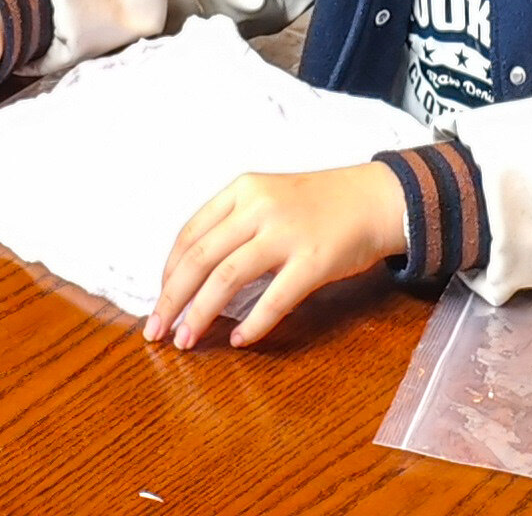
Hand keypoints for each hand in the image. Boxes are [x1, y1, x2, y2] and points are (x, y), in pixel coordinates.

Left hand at [149, 162, 409, 348]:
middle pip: (200, 258)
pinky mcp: (313, 260)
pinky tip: (239, 341)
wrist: (376, 198)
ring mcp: (286, 232)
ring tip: (186, 341)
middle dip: (171, 299)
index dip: (168, 273)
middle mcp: (258, 207)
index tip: (158, 301)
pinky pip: (274, 299)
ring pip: (226, 278)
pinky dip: (252, 324)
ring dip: (200, 314)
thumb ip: (235, 226)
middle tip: (156, 331)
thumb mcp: (269, 198)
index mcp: (242, 190)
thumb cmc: (319, 204)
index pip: (190, 234)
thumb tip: (194, 276)